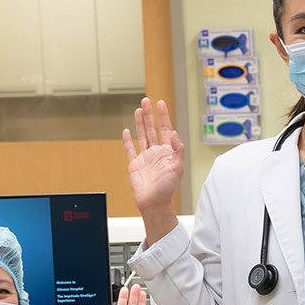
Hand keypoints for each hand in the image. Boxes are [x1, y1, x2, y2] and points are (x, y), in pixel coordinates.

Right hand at [123, 98, 185, 212]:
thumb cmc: (167, 189)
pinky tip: (126, 131)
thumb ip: (178, 149)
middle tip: (146, 101)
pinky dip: (127, 140)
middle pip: (152, 129)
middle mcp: (156, 152)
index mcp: (168, 152)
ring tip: (138, 110)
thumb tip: (174, 133)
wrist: (153, 203)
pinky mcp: (134, 164)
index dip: (163, 116)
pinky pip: (130, 149)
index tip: (161, 103)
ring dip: (140, 122)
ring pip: (142, 135)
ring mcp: (145, 157)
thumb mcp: (178, 168)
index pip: (166, 129)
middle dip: (149, 115)